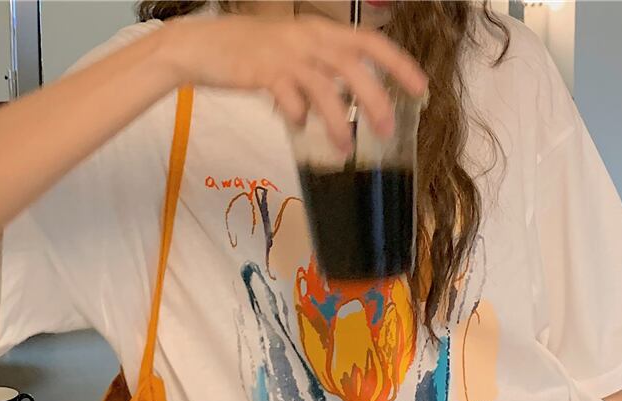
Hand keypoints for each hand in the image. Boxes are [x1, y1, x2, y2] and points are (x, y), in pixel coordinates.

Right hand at [162, 15, 427, 152]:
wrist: (201, 47)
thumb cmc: (246, 53)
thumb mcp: (289, 53)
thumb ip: (316, 74)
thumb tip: (334, 109)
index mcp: (318, 31)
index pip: (369, 41)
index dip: (398, 64)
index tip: (421, 88)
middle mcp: (306, 37)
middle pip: (354, 66)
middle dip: (376, 99)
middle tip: (387, 130)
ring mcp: (285, 54)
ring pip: (325, 87)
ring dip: (339, 121)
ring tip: (346, 149)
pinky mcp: (262, 72)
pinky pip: (290, 97)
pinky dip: (298, 114)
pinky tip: (298, 126)